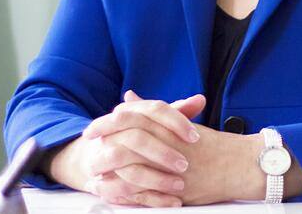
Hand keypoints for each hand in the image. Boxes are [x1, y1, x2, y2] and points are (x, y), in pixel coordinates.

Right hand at [46, 92, 205, 206]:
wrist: (100, 152)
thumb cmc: (139, 134)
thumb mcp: (156, 121)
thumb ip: (179, 111)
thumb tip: (200, 99)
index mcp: (130, 111)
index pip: (154, 110)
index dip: (176, 122)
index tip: (195, 136)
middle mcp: (114, 130)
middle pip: (138, 138)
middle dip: (163, 153)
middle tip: (185, 164)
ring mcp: (104, 155)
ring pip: (128, 167)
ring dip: (156, 178)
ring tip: (180, 185)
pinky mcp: (103, 180)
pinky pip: (124, 192)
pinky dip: (150, 198)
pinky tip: (172, 202)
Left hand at [86, 91, 265, 206]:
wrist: (236, 164)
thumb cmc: (208, 143)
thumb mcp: (179, 122)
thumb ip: (152, 110)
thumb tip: (128, 96)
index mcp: (169, 124)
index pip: (133, 117)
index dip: (109, 122)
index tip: (93, 128)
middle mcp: (169, 142)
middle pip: (128, 139)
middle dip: (104, 144)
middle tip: (88, 148)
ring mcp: (171, 166)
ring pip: (132, 166)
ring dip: (110, 169)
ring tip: (93, 171)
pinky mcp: (175, 187)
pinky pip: (144, 190)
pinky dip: (124, 191)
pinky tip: (110, 191)